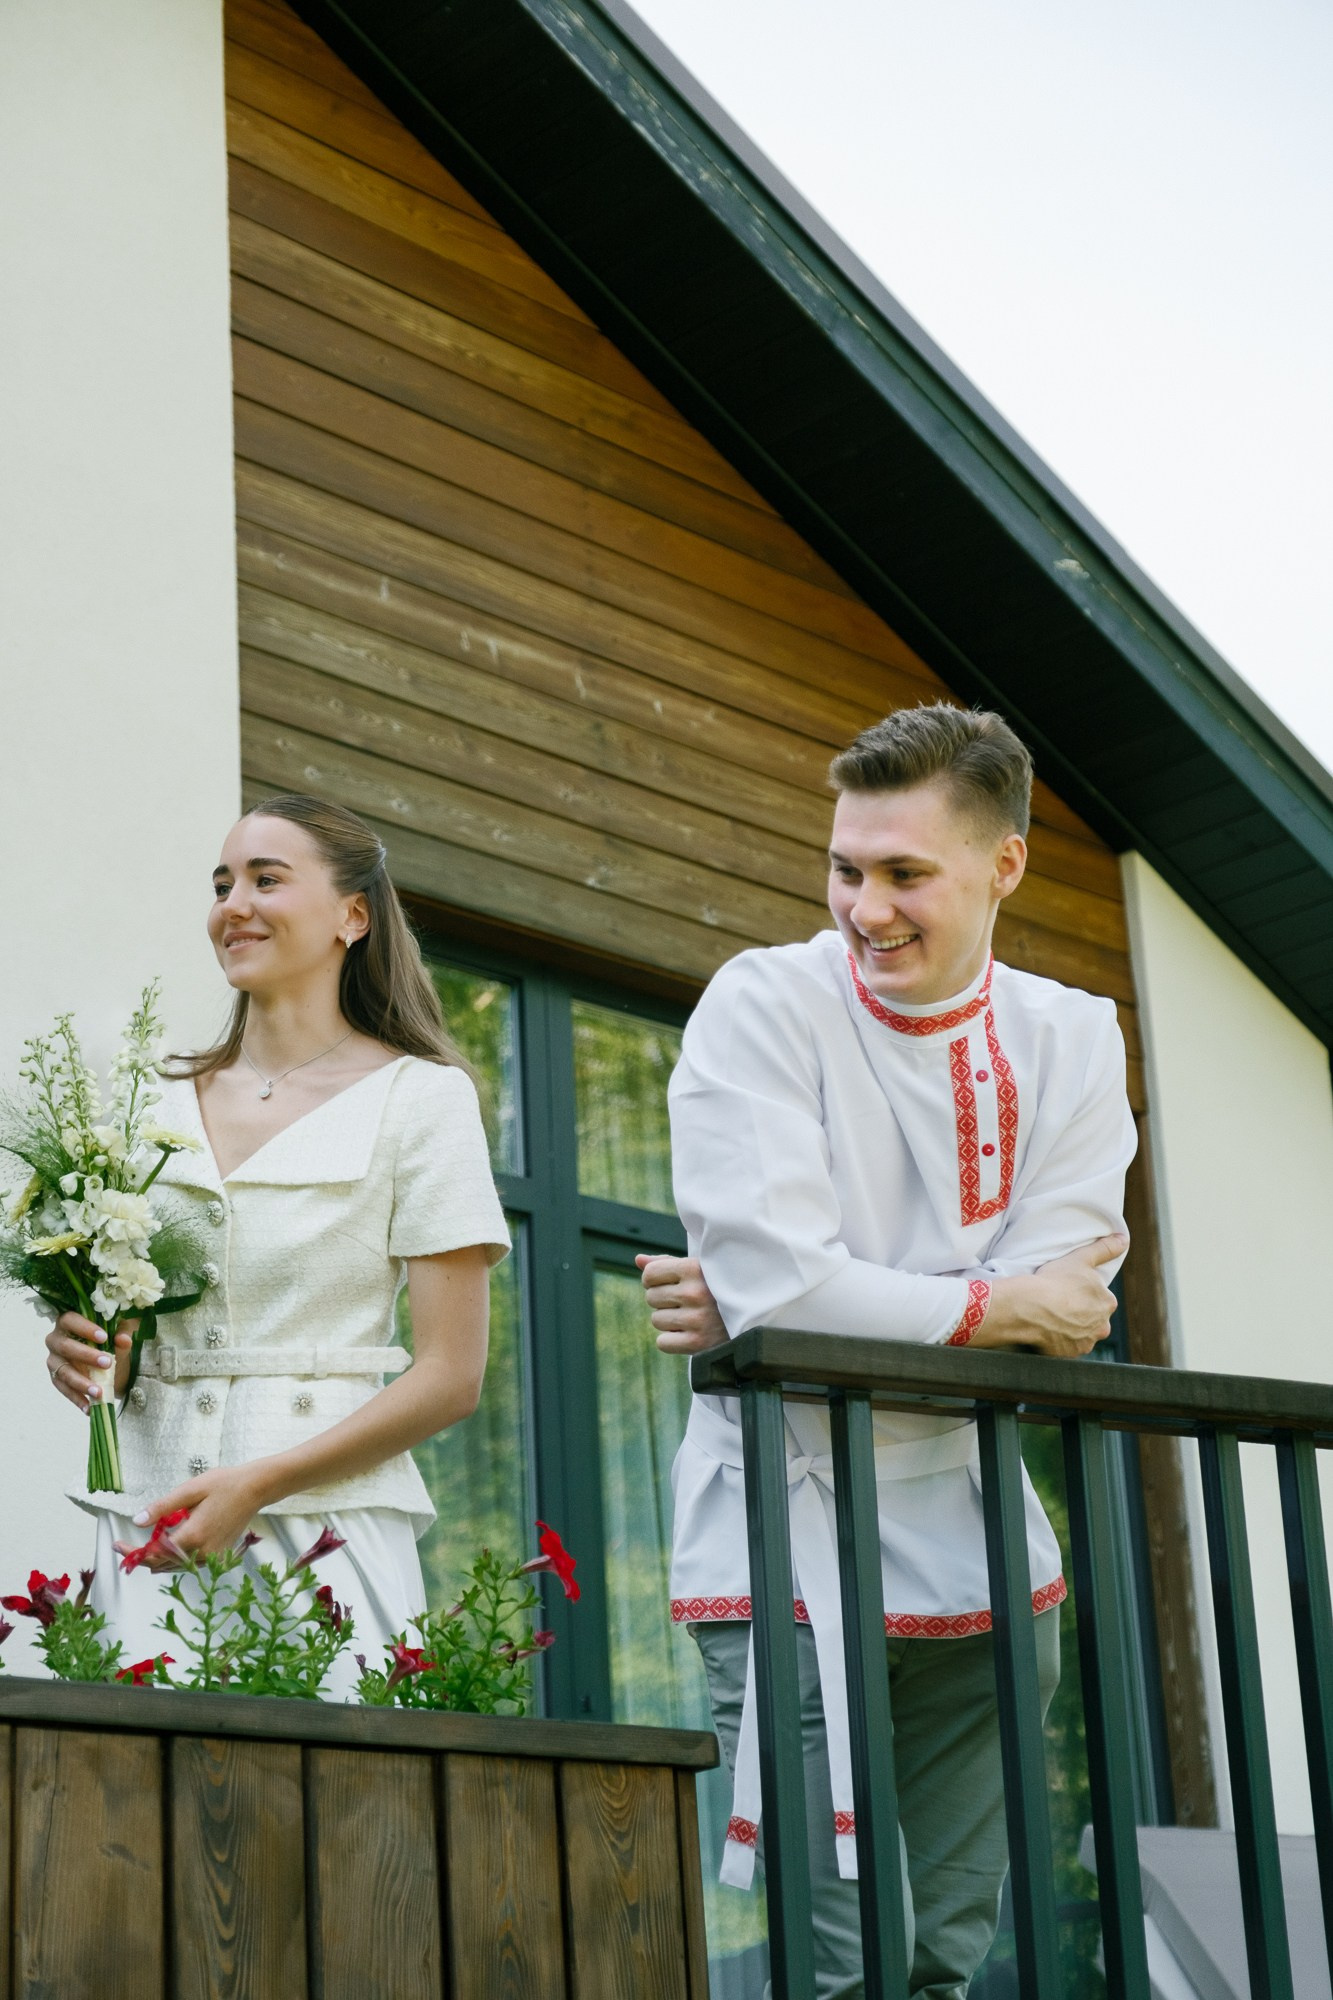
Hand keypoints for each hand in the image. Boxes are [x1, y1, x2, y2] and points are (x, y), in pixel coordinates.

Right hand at [45, 1312, 133, 1411]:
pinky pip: (63, 1389)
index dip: (84, 1328)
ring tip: (99, 1393)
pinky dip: (77, 1399)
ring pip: (63, 1372)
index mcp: (68, 1321)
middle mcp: (55, 1339)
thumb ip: (122, 1332)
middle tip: (107, 1363)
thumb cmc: (110, 1336)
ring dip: (81, 1383)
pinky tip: (89, 1408)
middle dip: (86, 1356)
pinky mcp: (56, 1377)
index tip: (104, 1337)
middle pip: (65, 1346)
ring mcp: (54, 1360)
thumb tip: (124, 1339)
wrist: (106, 1357)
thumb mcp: (120, 1331)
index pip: (70, 1320)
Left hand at [114, 1464, 270, 1569]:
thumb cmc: (224, 1484)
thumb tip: (137, 1521)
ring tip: (142, 1547)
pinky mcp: (218, 1556)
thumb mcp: (189, 1490)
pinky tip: (168, 1546)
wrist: (255, 1489)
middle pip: (162, 1564)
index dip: (133, 1553)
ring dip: (157, 1559)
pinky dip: (174, 1558)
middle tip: (125, 1547)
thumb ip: (162, 1508)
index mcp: (194, 1536)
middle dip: (142, 1557)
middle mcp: (203, 1552)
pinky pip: (189, 1564)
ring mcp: (212, 1557)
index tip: (118, 1547)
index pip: (155, 1553)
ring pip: (175, 1567)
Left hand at [637, 1253, 728, 1353]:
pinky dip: (673, 1341)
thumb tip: (638, 1260)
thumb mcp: (700, 1269)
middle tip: (686, 1302)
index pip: (649, 1274)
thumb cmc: (719, 1289)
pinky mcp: (698, 1343)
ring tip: (692, 1317)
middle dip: (664, 1300)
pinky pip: (663, 1342)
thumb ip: (668, 1263)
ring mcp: (697, 1319)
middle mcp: (695, 1293)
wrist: (754, 1318)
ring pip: (656, 1320)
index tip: (669, 1284)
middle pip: (651, 1297)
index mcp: (695, 1269)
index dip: (654, 1279)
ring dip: (669, 1321)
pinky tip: (691, 1333)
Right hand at [981, 1234, 1126, 1358]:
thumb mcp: (1081, 1258)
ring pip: (1080, 1334)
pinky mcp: (1069, 1354)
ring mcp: (1086, 1342)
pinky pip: (1066, 1347)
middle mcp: (1102, 1326)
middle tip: (1058, 1303)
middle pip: (1092, 1318)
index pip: (1099, 1299)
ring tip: (1051, 1316)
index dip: (1082, 1293)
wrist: (1030, 1307)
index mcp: (1108, 1303)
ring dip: (1070, 1328)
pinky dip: (1059, 1340)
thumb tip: (1123, 1239)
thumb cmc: (1056, 1281)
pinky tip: (1047, 1329)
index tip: (1067, 1289)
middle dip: (1079, 1313)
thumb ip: (1105, 1249)